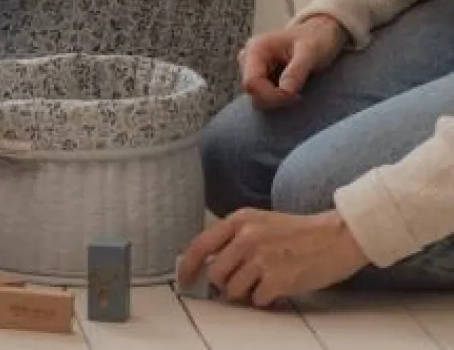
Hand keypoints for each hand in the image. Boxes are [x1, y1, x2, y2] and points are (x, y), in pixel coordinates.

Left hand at [178, 208, 368, 306]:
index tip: (185, 280)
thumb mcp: (260, 222)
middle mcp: (246, 237)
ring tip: (263, 282)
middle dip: (224, 284)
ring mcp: (261, 258)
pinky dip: (264, 299)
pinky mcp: (278, 279)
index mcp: (239, 219)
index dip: (188, 266)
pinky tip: (277, 286)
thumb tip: (209, 263)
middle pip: (215, 274)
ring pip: (233, 290)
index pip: (200, 245)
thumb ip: (234, 238)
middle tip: (241, 282)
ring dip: (245, 293)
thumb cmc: (298, 232)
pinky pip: (256, 300)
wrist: (334, 237)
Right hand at [239, 14, 347, 107]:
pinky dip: (275, 97)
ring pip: (255, 94)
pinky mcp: (258, 74)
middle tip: (297, 96)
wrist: (319, 33)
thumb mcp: (310, 53)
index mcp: (256, 49)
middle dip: (274, 98)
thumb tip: (285, 92)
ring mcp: (251, 66)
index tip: (295, 96)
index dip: (271, 95)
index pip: (251, 83)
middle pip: (251, 91)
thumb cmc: (315, 40)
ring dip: (275, 99)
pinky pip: (261, 93)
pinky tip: (289, 90)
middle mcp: (248, 57)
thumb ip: (296, 71)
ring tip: (295, 92)